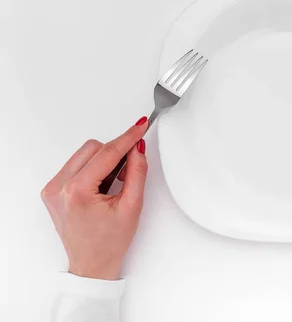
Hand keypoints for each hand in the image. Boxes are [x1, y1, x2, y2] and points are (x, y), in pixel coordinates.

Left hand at [41, 117, 148, 279]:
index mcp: (77, 192)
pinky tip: (102, 186)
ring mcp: (52, 188)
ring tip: (113, 185)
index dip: (127, 138)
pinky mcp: (53, 190)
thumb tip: (137, 148)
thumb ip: (137, 172)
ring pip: (84, 154)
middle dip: (115, 154)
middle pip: (93, 148)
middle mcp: (59, 187)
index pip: (107, 153)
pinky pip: (76, 165)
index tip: (139, 127)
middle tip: (128, 171)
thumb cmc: (109, 243)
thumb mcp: (132, 206)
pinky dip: (93, 169)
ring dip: (103, 161)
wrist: (92, 264)